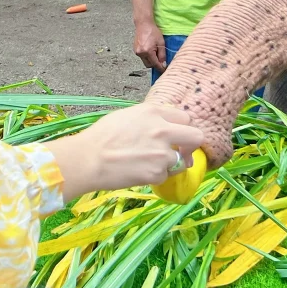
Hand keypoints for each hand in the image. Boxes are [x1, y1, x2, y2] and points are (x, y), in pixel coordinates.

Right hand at [47, 104, 204, 201]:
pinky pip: (166, 176)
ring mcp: (162, 153)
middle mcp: (162, 130)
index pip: (185, 117)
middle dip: (191, 145)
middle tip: (181, 151)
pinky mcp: (158, 174)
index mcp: (153, 112)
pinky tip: (141, 172)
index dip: (181, 127)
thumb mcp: (127, 115)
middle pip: (196, 136)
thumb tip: (166, 125)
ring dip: (173, 163)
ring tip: (154, 164)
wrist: (89, 159)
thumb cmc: (102, 135)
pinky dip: (157, 176)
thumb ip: (150, 118)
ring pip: (184, 161)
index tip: (176, 135)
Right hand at [134, 21, 166, 71]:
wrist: (143, 24)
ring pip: (145, 61)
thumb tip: (163, 64)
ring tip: (155, 52)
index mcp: (147, 51)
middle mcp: (140, 53)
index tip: (164, 71)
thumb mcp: (161, 43)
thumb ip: (162, 55)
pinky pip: (142, 57)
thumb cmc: (153, 32)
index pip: (155, 64)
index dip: (160, 68)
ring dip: (150, 60)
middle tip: (160, 59)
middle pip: (149, 65)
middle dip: (155, 64)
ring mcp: (136, 52)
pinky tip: (150, 49)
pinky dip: (147, 56)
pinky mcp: (135, 49)